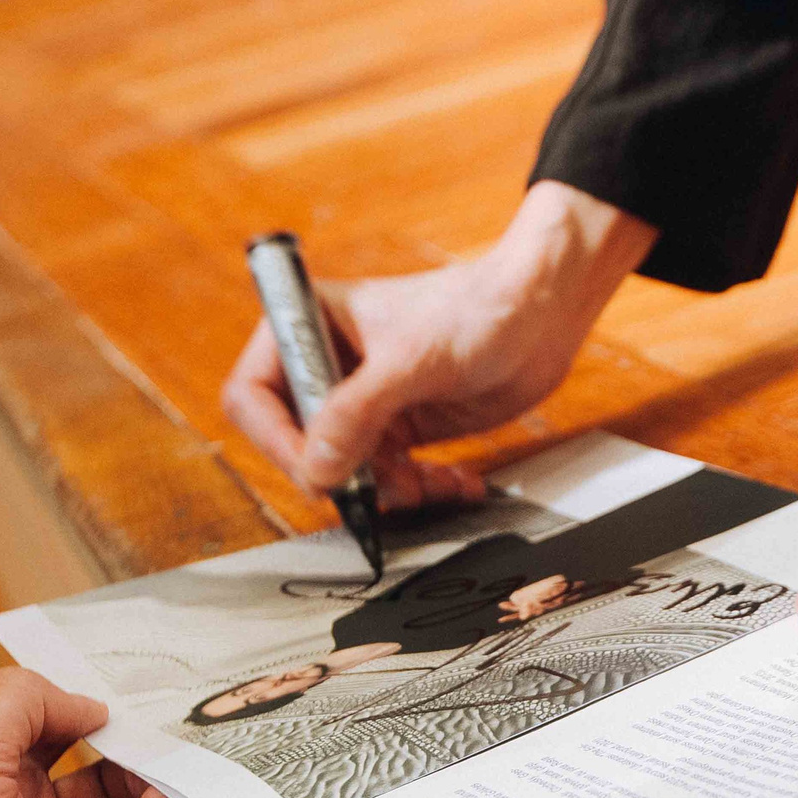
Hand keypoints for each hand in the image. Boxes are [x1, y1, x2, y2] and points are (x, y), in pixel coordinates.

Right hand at [222, 181, 658, 511]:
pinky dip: (421, 488)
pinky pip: (391, 474)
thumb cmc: (478, 307)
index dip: (276, 440)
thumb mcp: (412, 360)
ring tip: (427, 486)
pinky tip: (455, 484)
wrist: (544, 311)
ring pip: (346, 469)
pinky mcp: (403, 424)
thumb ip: (357, 414)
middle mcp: (329, 364)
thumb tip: (315, 469)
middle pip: (298, 442)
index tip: (316, 472)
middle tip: (380, 490)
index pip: (253, 394)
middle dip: (340, 474)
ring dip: (385, 490)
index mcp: (309, 325)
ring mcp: (366, 399)